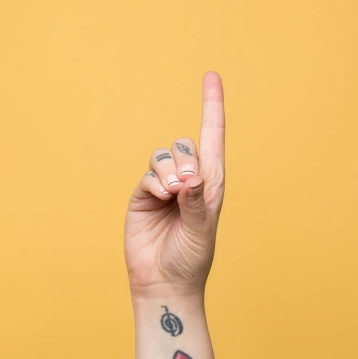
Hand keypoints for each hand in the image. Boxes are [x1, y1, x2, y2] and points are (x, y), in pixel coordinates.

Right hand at [124, 72, 225, 298]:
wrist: (164, 282)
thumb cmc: (191, 259)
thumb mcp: (202, 230)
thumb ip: (197, 202)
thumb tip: (191, 176)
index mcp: (211, 184)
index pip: (213, 137)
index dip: (212, 105)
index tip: (211, 76)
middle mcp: (189, 180)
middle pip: (186, 143)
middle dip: (186, 159)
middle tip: (186, 188)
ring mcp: (164, 187)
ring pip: (164, 155)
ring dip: (168, 171)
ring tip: (172, 196)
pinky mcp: (143, 196)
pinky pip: (148, 173)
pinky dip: (153, 183)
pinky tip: (159, 200)